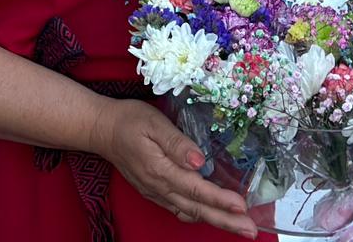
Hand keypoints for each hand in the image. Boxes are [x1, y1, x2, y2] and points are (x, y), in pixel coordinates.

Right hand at [92, 100, 258, 236]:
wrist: (101, 129)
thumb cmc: (128, 120)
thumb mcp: (153, 122)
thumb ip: (177, 142)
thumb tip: (201, 162)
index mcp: (160, 169)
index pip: (196, 189)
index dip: (220, 200)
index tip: (242, 207)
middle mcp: (158, 187)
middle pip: (197, 208)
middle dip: (226, 220)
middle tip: (251, 231)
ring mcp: (155, 192)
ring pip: (190, 212)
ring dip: (216, 221)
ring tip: (239, 227)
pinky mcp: (153, 192)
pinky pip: (179, 209)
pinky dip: (198, 215)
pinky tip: (211, 215)